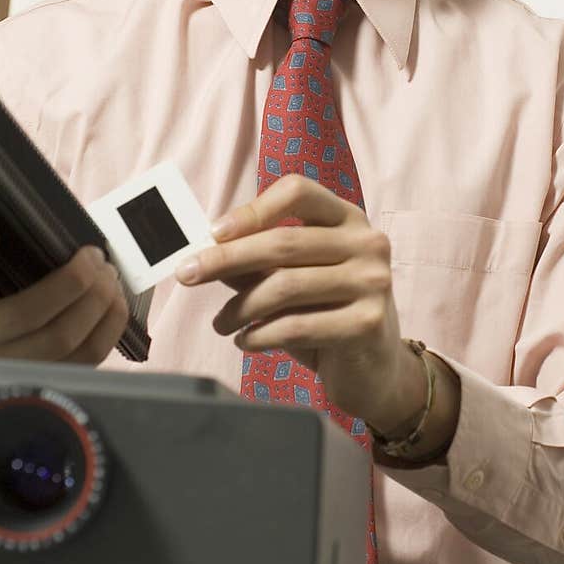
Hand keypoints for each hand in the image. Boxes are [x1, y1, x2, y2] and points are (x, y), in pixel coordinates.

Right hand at [0, 224, 128, 384]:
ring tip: (108, 275)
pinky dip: (109, 325)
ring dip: (96, 302)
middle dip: (72, 281)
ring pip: (63, 339)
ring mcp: (10, 362)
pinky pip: (87, 358)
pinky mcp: (43, 376)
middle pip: (29, 313)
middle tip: (94, 255)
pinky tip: (114, 300)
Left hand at [176, 174, 422, 429]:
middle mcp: (367, 243)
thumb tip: (207, 251)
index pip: (298, 192)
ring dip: (240, 307)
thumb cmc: (328, 317)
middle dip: (227, 259)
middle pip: (284, 241)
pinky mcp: (369, 322)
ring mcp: (373, 282)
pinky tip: (245, 341)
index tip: (213, 233)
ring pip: (286, 286)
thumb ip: (259, 263)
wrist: (376, 371)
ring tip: (220, 323)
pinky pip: (297, 326)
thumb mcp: (294, 281)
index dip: (252, 210)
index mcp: (348, 219)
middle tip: (188, 274)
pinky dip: (260, 334)